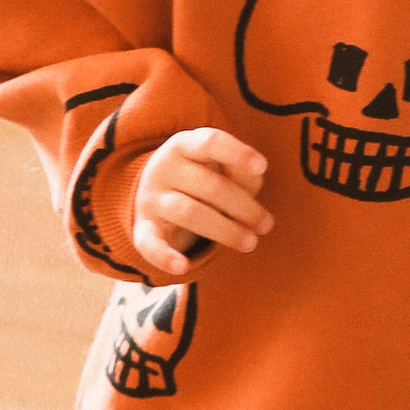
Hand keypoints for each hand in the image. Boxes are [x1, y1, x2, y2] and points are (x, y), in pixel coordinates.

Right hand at [131, 129, 269, 278]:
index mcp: (184, 145)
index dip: (237, 153)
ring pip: (189, 213)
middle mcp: (164, 168)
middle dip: (243, 207)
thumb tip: (256, 175)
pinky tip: (183, 267)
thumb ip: (242, 169)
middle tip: (266, 225)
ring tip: (250, 243)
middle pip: (209, 186)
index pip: (210, 142)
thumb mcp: (221, 167)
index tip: (262, 167)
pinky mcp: (143, 229)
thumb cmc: (202, 178)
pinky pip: (149, 244)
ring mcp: (151, 199)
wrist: (155, 195)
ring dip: (225, 230)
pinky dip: (164, 256)